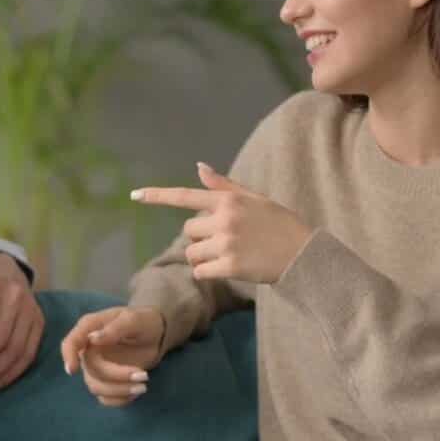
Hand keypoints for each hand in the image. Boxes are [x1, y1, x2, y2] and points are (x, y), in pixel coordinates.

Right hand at [60, 306, 165, 406]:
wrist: (156, 335)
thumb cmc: (143, 322)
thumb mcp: (134, 320)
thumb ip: (115, 328)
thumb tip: (93, 339)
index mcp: (90, 329)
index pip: (70, 343)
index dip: (68, 356)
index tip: (72, 371)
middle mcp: (89, 350)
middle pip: (91, 370)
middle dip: (117, 376)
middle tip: (143, 376)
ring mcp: (96, 368)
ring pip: (96, 387)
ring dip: (119, 391)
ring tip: (143, 386)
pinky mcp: (106, 382)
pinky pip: (105, 398)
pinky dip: (120, 399)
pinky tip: (135, 392)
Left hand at [130, 162, 312, 284]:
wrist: (304, 254)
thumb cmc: (278, 224)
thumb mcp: (254, 198)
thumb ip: (224, 186)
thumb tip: (199, 167)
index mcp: (229, 200)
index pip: (185, 196)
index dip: (157, 196)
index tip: (135, 195)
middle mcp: (224, 219)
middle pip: (188, 231)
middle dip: (200, 238)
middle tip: (224, 241)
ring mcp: (226, 243)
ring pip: (192, 253)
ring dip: (202, 258)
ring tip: (228, 256)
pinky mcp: (230, 266)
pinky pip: (200, 272)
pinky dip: (208, 273)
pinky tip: (227, 269)